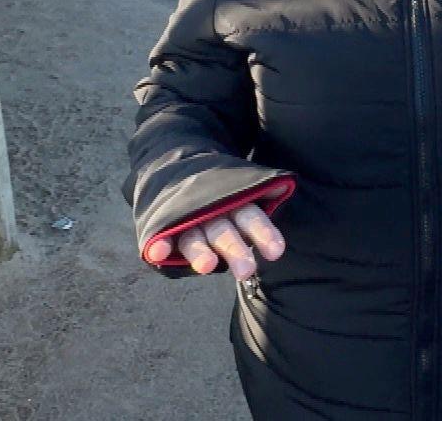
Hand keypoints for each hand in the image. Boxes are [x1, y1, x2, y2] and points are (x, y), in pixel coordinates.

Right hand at [143, 202, 285, 278]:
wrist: (176, 171)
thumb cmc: (221, 201)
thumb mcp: (242, 199)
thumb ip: (258, 208)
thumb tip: (282, 188)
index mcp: (234, 205)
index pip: (251, 217)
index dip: (263, 232)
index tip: (276, 252)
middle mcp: (210, 213)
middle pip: (223, 231)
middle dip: (234, 249)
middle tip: (246, 270)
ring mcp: (185, 220)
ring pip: (194, 236)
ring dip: (199, 251)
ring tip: (207, 266)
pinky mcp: (164, 228)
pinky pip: (162, 235)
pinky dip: (160, 243)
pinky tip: (158, 253)